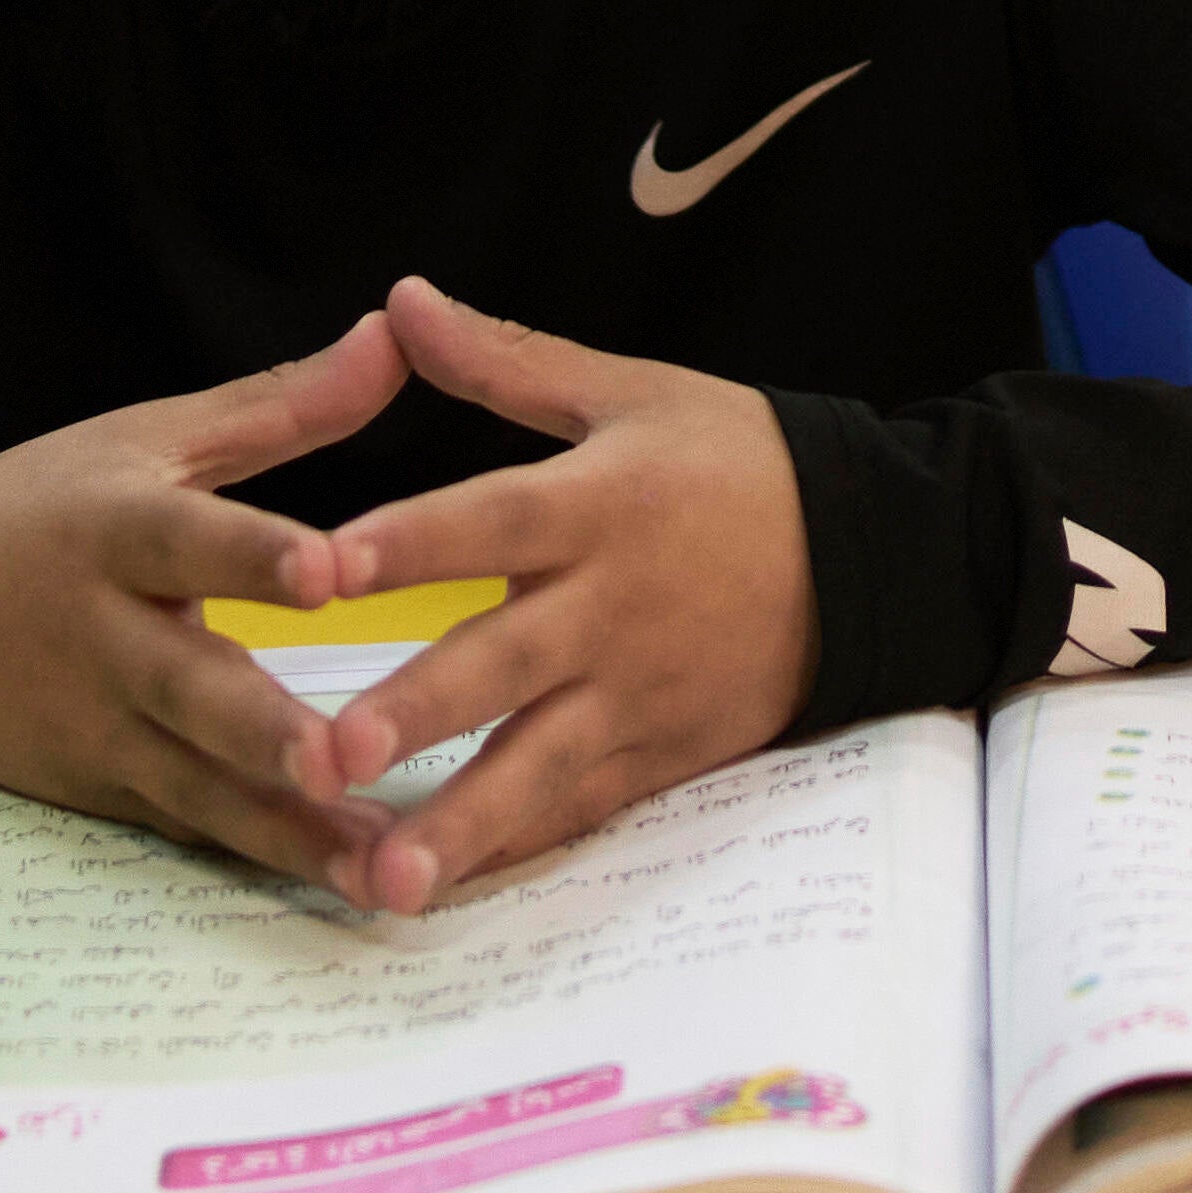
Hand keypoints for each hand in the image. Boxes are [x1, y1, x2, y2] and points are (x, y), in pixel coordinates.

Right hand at [0, 312, 394, 886]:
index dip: (252, 556)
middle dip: (264, 732)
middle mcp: (103, 639)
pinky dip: (262, 858)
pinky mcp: (104, 793)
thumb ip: (281, 404)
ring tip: (378, 864)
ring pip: (197, 787)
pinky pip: (191, 830)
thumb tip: (396, 331)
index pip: (186, 540)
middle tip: (344, 761)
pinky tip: (346, 882)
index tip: (328, 573)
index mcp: (115, 531)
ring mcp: (99, 730)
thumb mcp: (148, 438)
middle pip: (187, 688)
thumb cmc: (42, 509)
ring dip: (287, 829)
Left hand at [298, 277, 817, 913]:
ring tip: (380, 884)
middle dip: (418, 712)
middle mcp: (614, 606)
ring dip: (458, 824)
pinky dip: (513, 852)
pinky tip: (439, 891)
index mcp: (602, 504)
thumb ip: (505, 361)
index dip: (408, 541)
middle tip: (330, 756)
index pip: (493, 518)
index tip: (322, 568)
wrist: (870, 555)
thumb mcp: (630, 394)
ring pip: (540, 766)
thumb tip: (398, 301)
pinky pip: (581, 811)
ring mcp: (639, 693)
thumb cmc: (737, 463)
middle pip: (505, 662)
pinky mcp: (664, 754)